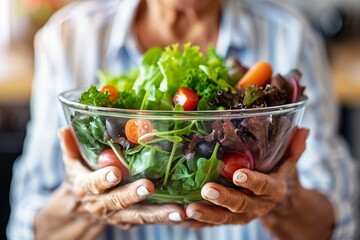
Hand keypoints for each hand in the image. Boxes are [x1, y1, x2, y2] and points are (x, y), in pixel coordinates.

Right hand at [58, 128, 185, 227]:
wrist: (80, 210)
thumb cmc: (80, 179)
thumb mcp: (71, 163)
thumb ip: (70, 147)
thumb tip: (63, 128)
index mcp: (86, 188)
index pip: (92, 184)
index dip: (102, 179)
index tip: (114, 173)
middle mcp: (101, 204)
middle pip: (117, 201)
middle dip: (133, 195)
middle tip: (148, 187)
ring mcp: (117, 215)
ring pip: (138, 216)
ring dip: (158, 214)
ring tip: (178, 212)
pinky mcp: (130, 221)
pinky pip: (148, 221)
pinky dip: (165, 219)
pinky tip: (183, 216)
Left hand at [184, 128, 309, 228]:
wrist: (277, 205)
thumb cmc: (276, 176)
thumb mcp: (287, 164)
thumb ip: (293, 149)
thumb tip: (303, 129)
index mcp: (272, 190)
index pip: (263, 186)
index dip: (252, 182)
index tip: (239, 175)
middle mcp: (257, 206)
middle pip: (241, 205)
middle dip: (224, 199)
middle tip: (207, 189)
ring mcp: (241, 215)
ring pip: (224, 218)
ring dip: (207, 215)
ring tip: (189, 209)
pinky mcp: (227, 219)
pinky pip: (212, 224)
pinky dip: (197, 223)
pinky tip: (181, 218)